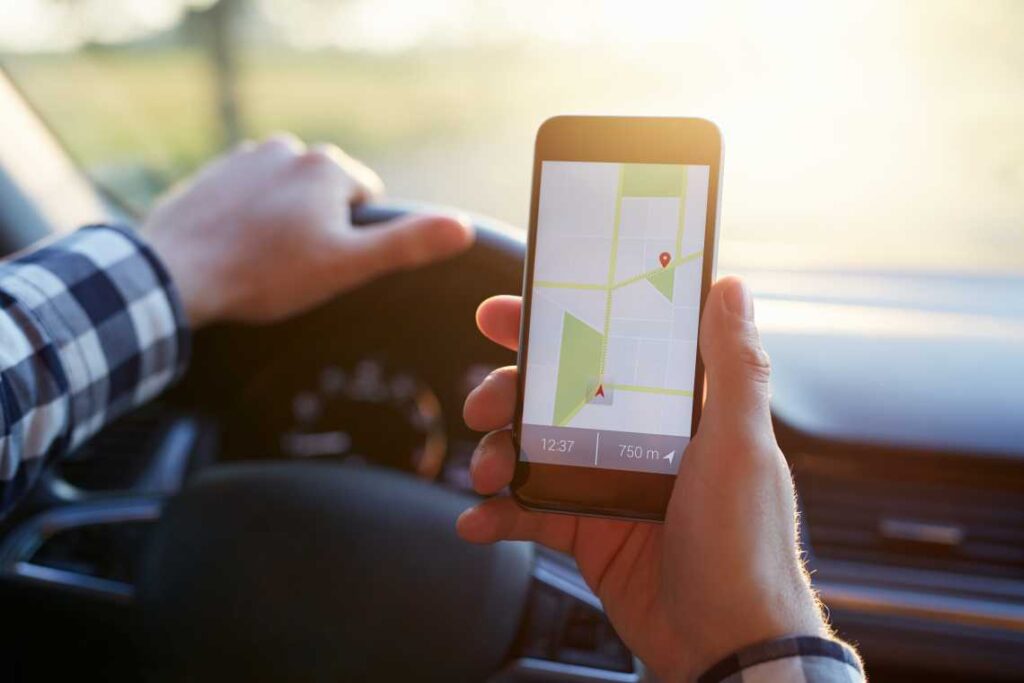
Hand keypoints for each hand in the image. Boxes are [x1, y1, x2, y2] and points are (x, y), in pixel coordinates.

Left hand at [143, 134, 472, 326]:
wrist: (176, 272)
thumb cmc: (266, 273)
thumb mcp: (347, 266)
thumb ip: (406, 244)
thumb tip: (463, 227)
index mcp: (328, 167)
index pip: (366, 200)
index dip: (353, 239)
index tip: (324, 263)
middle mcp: (289, 148)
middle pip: (326, 195)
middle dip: (318, 227)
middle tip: (293, 266)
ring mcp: (246, 157)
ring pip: (289, 195)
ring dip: (284, 221)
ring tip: (262, 259)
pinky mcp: (213, 172)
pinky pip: (251, 195)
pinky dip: (250, 217)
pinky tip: (236, 246)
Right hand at [457, 277, 829, 680]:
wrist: (726, 646)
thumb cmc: (746, 547)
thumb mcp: (741, 447)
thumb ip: (733, 368)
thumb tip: (730, 289)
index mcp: (674, 413)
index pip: (609, 350)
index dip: (557, 328)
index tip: (509, 316)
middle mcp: (636, 442)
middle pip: (555, 398)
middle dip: (507, 392)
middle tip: (482, 402)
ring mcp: (607, 488)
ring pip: (532, 453)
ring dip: (495, 454)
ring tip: (484, 474)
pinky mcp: (587, 535)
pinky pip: (527, 515)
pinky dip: (496, 515)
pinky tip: (475, 521)